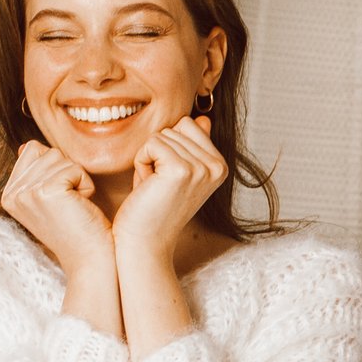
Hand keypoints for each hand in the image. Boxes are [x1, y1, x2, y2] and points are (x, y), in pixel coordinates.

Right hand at [2, 141, 112, 275]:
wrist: (90, 259)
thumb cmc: (78, 228)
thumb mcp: (50, 199)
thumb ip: (36, 173)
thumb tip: (28, 146)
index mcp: (9, 194)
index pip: (33, 151)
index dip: (58, 170)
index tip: (61, 201)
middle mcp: (12, 193)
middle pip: (48, 153)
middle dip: (69, 175)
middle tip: (70, 206)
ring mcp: (26, 193)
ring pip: (62, 159)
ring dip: (78, 181)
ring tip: (75, 207)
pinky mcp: (46, 191)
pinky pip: (75, 168)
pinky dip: (86, 185)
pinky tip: (81, 207)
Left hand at [112, 115, 228, 259]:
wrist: (146, 242)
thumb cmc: (154, 207)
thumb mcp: (178, 172)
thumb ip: (193, 145)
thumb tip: (204, 119)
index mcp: (220, 165)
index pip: (188, 125)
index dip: (169, 147)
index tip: (168, 177)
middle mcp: (217, 166)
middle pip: (176, 127)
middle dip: (158, 151)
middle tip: (159, 184)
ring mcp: (201, 168)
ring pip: (162, 135)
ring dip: (148, 158)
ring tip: (154, 187)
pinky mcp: (181, 170)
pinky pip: (152, 143)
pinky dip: (141, 162)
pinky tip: (147, 186)